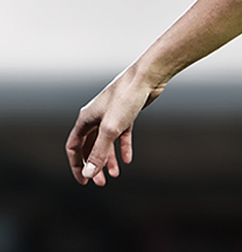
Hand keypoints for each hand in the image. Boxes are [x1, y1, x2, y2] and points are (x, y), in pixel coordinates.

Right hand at [66, 67, 163, 185]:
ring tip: (115, 175)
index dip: (76, 165)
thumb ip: (99, 152)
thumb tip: (88, 174)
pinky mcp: (126, 114)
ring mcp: (111, 115)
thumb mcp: (110, 129)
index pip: (74, 147)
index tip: (84, 181)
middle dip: (94, 165)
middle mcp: (96, 117)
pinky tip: (128, 159)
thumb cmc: (126, 98)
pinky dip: (123, 147)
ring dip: (109, 159)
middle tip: (101, 182)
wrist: (148, 78)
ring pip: (106, 142)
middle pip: (90, 146)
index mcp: (85, 119)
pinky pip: (122, 135)